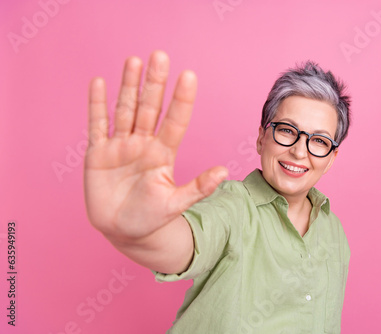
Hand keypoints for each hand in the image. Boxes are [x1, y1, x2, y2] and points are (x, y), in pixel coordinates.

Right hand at [84, 51, 227, 241]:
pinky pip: (97, 125)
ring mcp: (120, 146)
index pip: (175, 121)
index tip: (189, 75)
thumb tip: (224, 172)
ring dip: (128, 86)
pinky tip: (99, 83)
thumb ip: (198, 188)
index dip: (181, 99)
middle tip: (160, 55)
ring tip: (134, 61)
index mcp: (163, 153)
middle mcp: (143, 144)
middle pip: (149, 108)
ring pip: (125, 110)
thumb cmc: (152, 217)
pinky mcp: (98, 153)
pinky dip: (97, 105)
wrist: (124, 231)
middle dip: (154, 83)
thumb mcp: (175, 203)